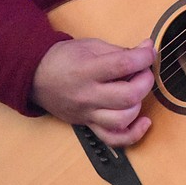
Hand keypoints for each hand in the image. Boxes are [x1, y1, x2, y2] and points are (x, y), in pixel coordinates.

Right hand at [31, 36, 155, 145]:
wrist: (36, 77)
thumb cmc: (64, 58)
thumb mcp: (90, 46)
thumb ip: (120, 50)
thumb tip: (147, 49)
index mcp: (86, 70)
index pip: (123, 65)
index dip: (144, 57)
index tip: (149, 51)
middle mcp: (87, 95)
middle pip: (128, 95)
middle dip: (145, 81)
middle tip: (144, 71)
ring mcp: (88, 113)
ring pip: (122, 119)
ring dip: (139, 104)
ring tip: (137, 91)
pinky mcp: (88, 125)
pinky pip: (113, 139)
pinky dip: (133, 134)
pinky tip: (143, 121)